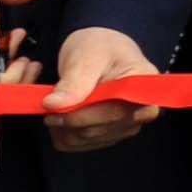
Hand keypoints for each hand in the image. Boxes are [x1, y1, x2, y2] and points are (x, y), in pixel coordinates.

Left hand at [39, 28, 164, 150]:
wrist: (99, 50)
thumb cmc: (99, 46)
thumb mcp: (87, 55)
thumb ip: (74, 81)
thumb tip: (54, 104)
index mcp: (144, 85)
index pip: (119, 112)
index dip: (87, 115)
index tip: (56, 107)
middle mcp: (142, 110)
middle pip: (103, 129)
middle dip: (70, 120)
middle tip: (47, 104)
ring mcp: (127, 125)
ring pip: (90, 140)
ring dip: (65, 129)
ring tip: (52, 107)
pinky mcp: (111, 134)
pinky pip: (82, 145)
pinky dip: (65, 135)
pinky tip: (59, 118)